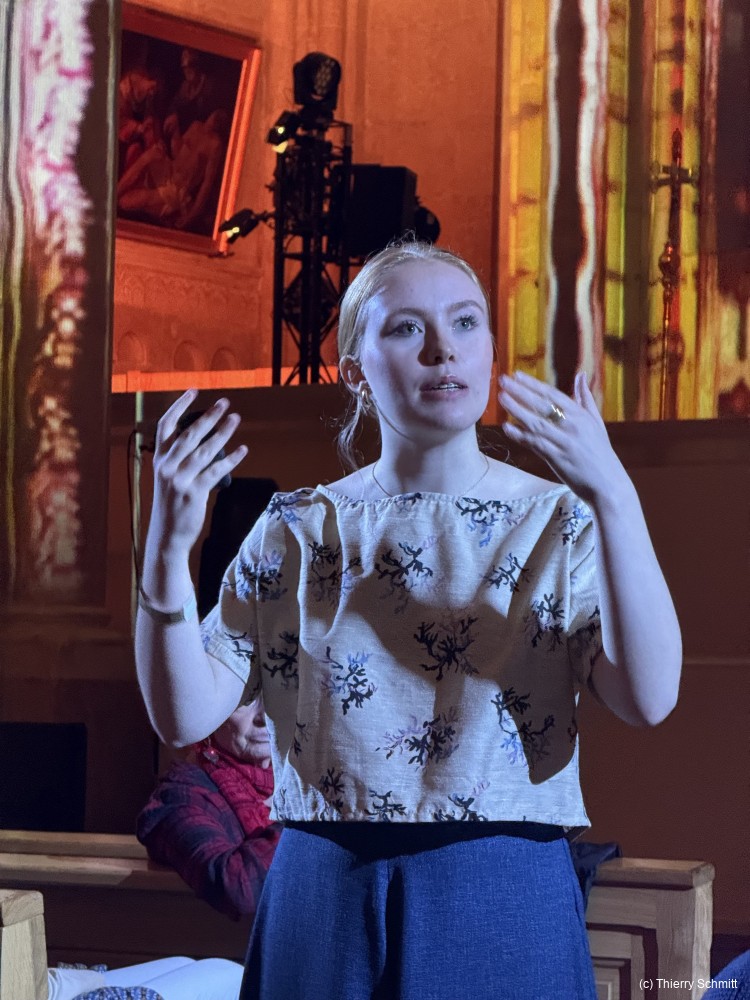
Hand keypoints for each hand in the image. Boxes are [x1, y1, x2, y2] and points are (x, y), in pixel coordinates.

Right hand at [149, 390, 246, 554]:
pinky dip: (231, 459)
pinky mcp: (193, 492)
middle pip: (189, 434)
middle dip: (208, 416)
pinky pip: (216, 471)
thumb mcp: (168, 479)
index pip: (166, 426)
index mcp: (159, 459)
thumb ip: (180, 460)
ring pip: (205, 450)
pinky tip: (243, 449)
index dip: (179, 407)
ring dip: (223, 432)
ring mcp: (179, 479)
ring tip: (236, 419)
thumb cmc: (171, 505)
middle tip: (225, 403)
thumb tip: (206, 440)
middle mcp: (167, 466)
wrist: (167, 536)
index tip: (194, 391)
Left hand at [498, 370, 631, 504]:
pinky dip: (520, 435)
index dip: (533, 384)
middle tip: (502, 381)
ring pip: (535, 423)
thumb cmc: (601, 452)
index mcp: (581, 415)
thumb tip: (580, 375)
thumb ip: (585, 399)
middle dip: (520, 392)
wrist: (607, 483)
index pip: (553, 395)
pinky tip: (507, 427)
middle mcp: (572, 426)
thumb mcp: (596, 422)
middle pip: (541, 405)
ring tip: (501, 399)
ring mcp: (563, 442)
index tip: (517, 374)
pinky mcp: (557, 459)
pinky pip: (535, 444)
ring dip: (516, 410)